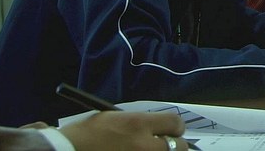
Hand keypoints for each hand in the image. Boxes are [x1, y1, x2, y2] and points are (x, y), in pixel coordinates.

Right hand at [59, 111, 188, 150]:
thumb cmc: (85, 134)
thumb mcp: (113, 119)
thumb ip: (138, 123)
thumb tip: (157, 130)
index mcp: (138, 124)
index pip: (175, 123)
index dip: (174, 127)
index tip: (169, 130)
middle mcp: (145, 144)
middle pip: (179, 146)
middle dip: (172, 145)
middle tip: (161, 145)